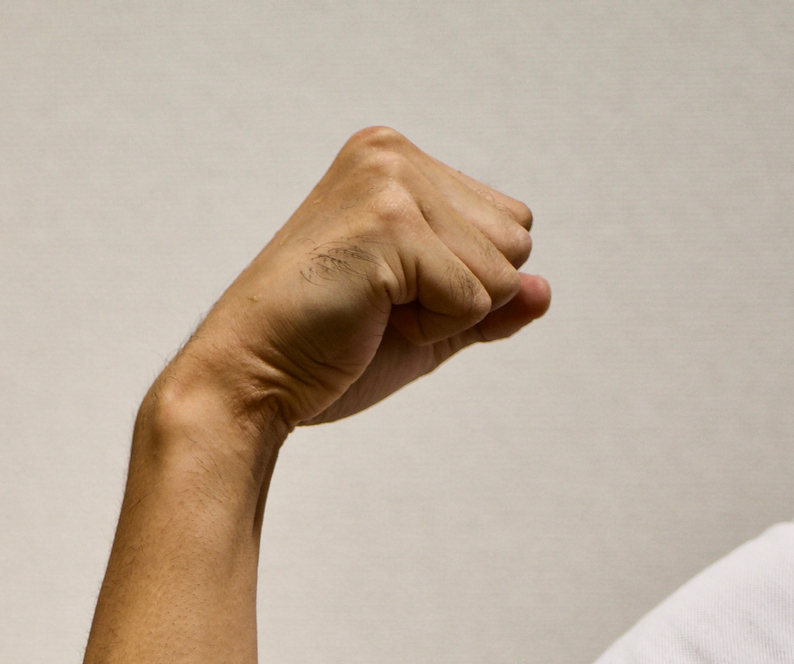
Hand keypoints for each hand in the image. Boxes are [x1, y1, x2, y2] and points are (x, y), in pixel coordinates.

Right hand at [166, 129, 548, 431]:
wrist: (248, 379)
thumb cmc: (322, 352)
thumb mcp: (426, 323)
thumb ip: (489, 303)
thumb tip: (545, 292)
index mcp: (394, 159)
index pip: (508, 222)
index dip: (464, 282)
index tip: (385, 293)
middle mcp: (392, 154)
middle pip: (515, 239)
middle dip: (463, 294)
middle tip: (377, 307)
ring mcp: (390, 183)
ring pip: (501, 269)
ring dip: (445, 313)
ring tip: (370, 311)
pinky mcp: (390, 225)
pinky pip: (474, 297)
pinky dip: (430, 327)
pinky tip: (367, 319)